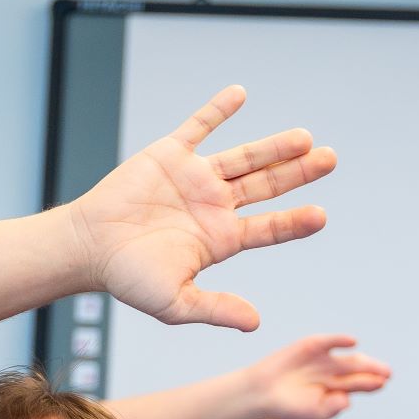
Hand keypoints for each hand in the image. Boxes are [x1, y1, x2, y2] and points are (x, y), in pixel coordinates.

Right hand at [70, 85, 334, 330]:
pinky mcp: (170, 156)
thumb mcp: (175, 302)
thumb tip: (255, 324)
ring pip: (244, 157)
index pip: (269, 228)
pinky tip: (240, 94)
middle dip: (299, 173)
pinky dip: (218, 110)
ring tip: (305, 138)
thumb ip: (216, 308)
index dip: (295, 222)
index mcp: (219, 239)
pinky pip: (198, 126)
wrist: (87, 248)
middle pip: (267, 185)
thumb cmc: (126, 278)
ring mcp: (194, 179)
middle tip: (330, 160)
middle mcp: (213, 206)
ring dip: (274, 146)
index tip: (320, 216)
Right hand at [246, 334, 390, 418]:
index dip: (372, 383)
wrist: (261, 393)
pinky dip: (341, 340)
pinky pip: (330, 342)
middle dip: (373, 371)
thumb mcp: (314, 413)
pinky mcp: (311, 347)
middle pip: (358, 370)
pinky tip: (353, 343)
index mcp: (337, 389)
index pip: (360, 385)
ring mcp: (324, 359)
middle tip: (386, 373)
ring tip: (371, 364)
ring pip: (348, 358)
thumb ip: (333, 407)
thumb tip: (348, 398)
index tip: (382, 383)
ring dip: (363, 360)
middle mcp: (334, 373)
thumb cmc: (288, 407)